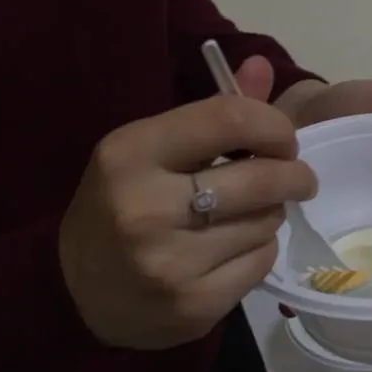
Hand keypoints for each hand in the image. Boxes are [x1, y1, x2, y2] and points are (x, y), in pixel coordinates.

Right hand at [59, 58, 317, 348]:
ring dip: (270, 215)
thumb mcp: (149, 150)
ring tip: (247, 215)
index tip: (283, 139)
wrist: (75, 294)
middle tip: (296, 176)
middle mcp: (146, 208)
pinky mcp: (193, 305)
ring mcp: (170, 262)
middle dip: (293, 173)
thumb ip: (211, 112)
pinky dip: (259, 252)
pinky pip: (261, 264)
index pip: (229, 119)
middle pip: (262, 178)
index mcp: (131, 154)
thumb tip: (264, 67)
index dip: (273, 125)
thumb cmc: (119, 206)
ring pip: (266, 223)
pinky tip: (234, 250)